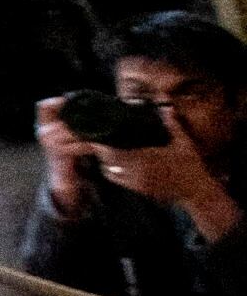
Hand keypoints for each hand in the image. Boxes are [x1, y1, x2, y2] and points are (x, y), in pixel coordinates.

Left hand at [98, 122, 232, 236]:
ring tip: (108, 151)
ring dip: (106, 163)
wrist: (198, 192)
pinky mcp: (140, 191)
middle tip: (102, 141)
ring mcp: (138, 183)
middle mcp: (138, 172)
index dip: (101, 145)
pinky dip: (113, 172)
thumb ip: (172, 123)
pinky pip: (119, 181)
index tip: (98, 135)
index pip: (112, 153)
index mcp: (145, 159)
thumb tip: (166, 103)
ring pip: (110, 173)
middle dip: (102, 152)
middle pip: (107, 162)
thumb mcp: (183, 142)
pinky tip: (117, 163)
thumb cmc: (191, 166)